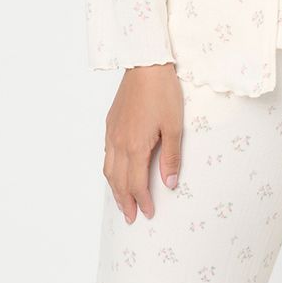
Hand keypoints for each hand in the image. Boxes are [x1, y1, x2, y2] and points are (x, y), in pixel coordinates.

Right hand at [104, 64, 183, 222]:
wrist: (145, 64)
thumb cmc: (163, 93)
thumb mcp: (174, 126)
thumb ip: (171, 157)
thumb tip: (170, 184)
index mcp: (135, 146)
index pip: (136, 183)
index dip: (142, 201)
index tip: (148, 214)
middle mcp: (119, 142)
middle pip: (118, 181)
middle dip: (124, 202)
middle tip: (130, 218)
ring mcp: (112, 133)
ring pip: (108, 169)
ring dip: (114, 189)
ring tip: (121, 202)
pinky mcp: (110, 123)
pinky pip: (106, 154)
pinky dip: (110, 171)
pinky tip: (115, 173)